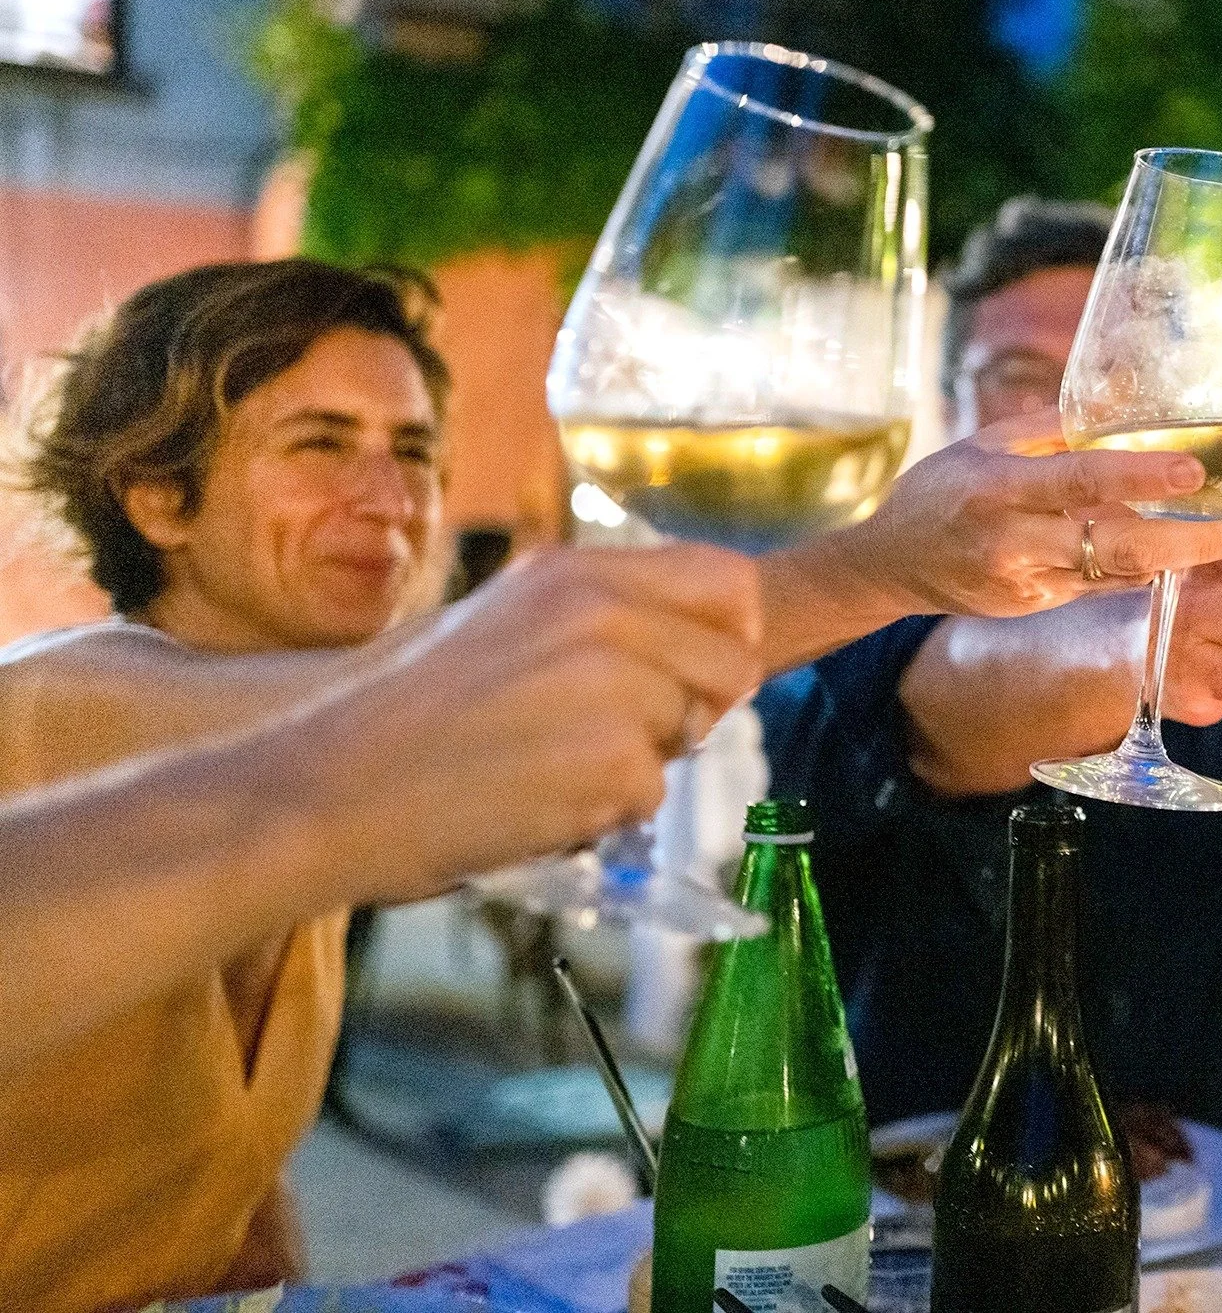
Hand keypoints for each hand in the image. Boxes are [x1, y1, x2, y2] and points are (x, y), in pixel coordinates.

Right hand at [309, 544, 764, 900]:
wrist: (322, 788)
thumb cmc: (409, 716)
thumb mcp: (509, 621)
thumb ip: (603, 618)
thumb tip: (703, 642)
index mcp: (581, 571)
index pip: (730, 582)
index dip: (727, 634)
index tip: (694, 671)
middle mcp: (608, 614)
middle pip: (734, 665)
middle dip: (692, 710)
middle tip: (606, 735)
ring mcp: (615, 688)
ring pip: (692, 736)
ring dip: (636, 765)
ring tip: (545, 765)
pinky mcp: (614, 763)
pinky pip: (650, 797)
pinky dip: (603, 814)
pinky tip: (530, 802)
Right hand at [839, 410, 1221, 619]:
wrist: (888, 564)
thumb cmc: (941, 490)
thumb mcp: (986, 444)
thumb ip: (1053, 430)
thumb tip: (1123, 403)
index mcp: (998, 489)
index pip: (1080, 481)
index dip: (1140, 478)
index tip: (1194, 473)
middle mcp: (1014, 543)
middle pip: (1115, 549)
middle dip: (1189, 543)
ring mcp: (1026, 584)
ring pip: (1117, 574)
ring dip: (1179, 558)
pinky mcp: (1036, 607)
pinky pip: (1101, 586)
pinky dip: (1142, 568)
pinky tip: (1180, 552)